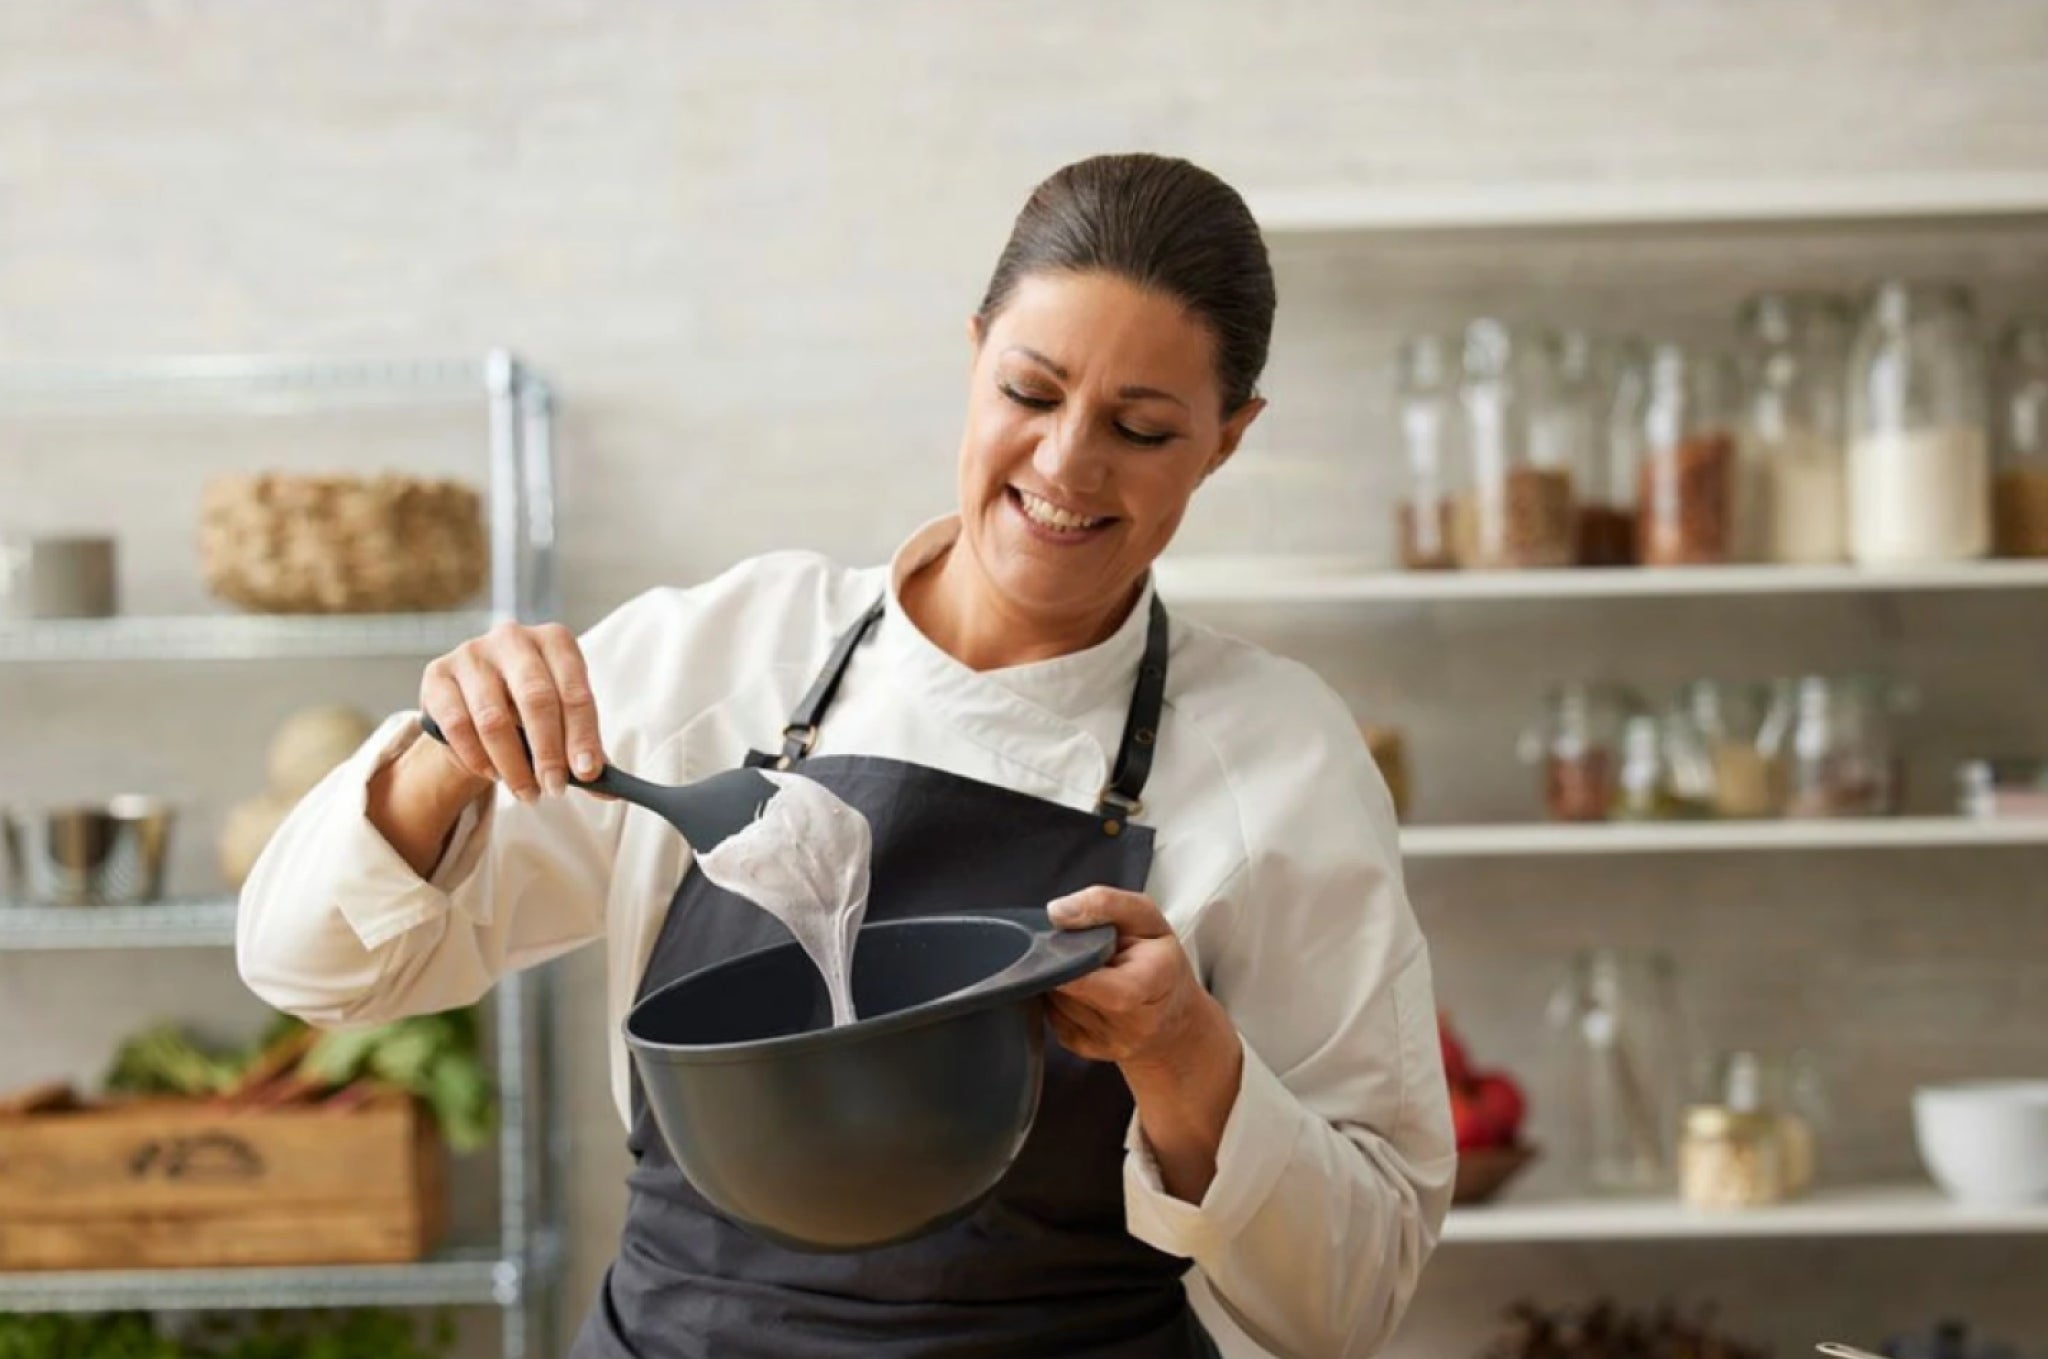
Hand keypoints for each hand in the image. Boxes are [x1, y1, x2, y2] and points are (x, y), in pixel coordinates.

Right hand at [418, 622, 605, 803]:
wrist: (475, 702)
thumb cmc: (528, 710)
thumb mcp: (563, 721)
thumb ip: (585, 751)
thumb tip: (609, 791)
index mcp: (554, 641)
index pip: (574, 690)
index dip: (582, 735)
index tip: (586, 773)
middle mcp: (513, 638)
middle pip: (536, 698)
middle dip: (548, 752)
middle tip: (554, 788)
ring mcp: (472, 653)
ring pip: (493, 718)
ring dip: (513, 765)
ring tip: (527, 792)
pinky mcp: (437, 675)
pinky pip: (458, 726)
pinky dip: (478, 758)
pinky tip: (493, 774)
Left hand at [1046, 886, 1243, 1202]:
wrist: (1182, 1034)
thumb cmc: (1165, 969)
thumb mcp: (1151, 923)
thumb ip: (1108, 907)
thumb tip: (1056, 912)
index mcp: (1134, 996)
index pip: (1074, 971)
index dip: (1064, 950)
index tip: (1064, 933)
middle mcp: (1114, 1030)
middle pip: (1054, 987)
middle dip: (1060, 967)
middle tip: (1083, 956)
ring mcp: (1096, 1049)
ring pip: (1047, 1004)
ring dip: (1057, 987)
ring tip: (1091, 978)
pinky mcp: (1081, 1056)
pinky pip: (1050, 1020)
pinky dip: (1058, 1006)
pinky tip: (1083, 1001)